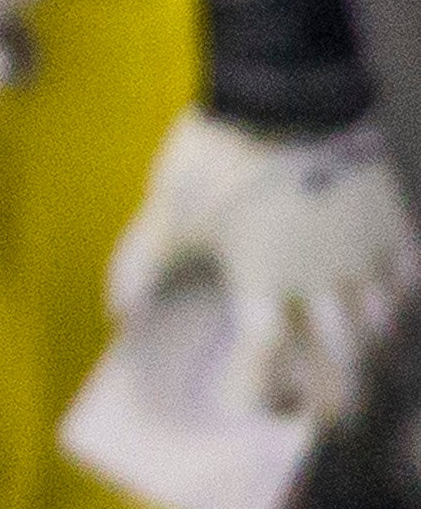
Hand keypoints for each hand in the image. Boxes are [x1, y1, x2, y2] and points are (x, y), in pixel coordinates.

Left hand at [108, 108, 418, 426]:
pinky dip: (399, 299)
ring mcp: (361, 253)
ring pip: (379, 324)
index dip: (260, 387)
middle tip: (329, 414)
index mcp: (261, 281)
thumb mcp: (166, 208)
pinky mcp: (390, 222)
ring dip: (367, 349)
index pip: (266, 357)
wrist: (285, 94)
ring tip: (358, 365)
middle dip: (334, 392)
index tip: (254, 408)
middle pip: (340, 356)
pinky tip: (388, 304)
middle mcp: (319, 280)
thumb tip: (116, 311)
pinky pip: (407, 277)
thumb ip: (141, 263)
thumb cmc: (216, 156)